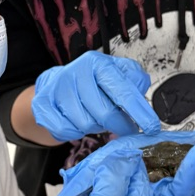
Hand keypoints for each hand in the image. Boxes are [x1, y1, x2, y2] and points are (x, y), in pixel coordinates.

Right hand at [31, 51, 160, 141]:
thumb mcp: (117, 75)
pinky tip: (76, 121)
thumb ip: (135, 83)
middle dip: (119, 125)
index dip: (139, 112)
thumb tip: (142, 101)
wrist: (56, 84)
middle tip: (124, 129)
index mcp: (97, 63)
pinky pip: (66, 131)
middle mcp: (76, 72)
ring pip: (85, 124)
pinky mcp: (43, 105)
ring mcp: (57, 88)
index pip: (122, 90)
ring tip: (93, 117)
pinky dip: (75, 132)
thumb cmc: (92, 82)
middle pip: (104, 112)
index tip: (151, 127)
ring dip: (94, 127)